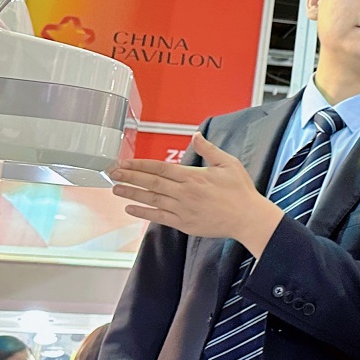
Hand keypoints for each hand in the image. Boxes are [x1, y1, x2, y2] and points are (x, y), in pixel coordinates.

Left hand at [110, 134, 283, 255]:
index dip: (140, 164)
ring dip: (132, 193)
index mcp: (193, 176)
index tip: (125, 161)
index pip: (160, 168)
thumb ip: (209, 149)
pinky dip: (143, 213)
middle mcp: (184, 192)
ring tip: (115, 188)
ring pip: (151, 199)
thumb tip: (196, 136)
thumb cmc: (240, 191)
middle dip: (130, 176)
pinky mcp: (184, 223)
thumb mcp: (228, 163)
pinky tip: (130, 209)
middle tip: (112, 172)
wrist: (247, 217)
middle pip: (151, 182)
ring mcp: (182, 209)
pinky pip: (159, 217)